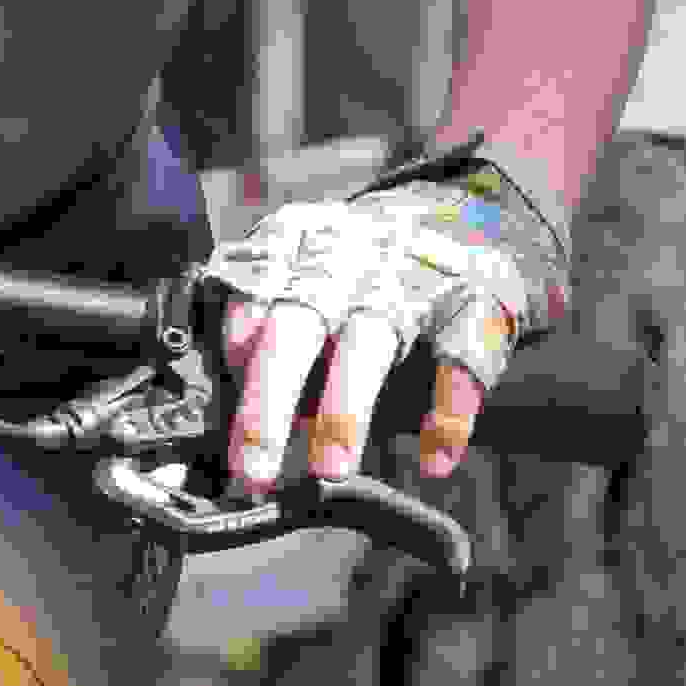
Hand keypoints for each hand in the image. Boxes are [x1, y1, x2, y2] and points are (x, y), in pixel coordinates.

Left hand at [204, 148, 571, 491]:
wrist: (460, 213)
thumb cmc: (353, 273)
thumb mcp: (299, 274)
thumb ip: (258, 335)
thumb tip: (213, 421)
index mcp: (294, 248)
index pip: (251, 295)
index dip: (235, 345)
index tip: (218, 398)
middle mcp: (346, 262)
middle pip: (297, 329)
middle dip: (270, 403)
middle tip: (252, 471)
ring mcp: (408, 281)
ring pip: (369, 347)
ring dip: (345, 412)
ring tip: (329, 470)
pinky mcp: (472, 302)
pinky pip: (460, 360)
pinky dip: (450, 413)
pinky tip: (435, 459)